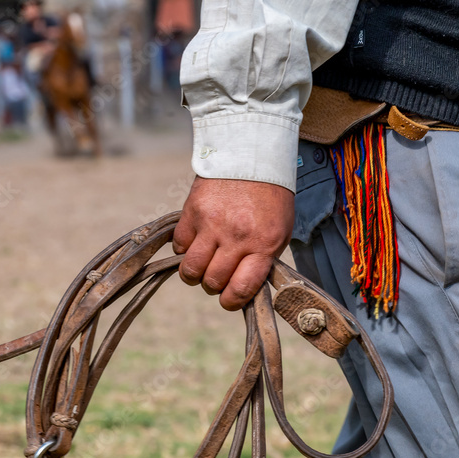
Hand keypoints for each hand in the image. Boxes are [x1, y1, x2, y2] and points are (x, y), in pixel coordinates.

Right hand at [173, 177, 293, 310]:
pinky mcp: (192, 212)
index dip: (231, 301)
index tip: (228, 299)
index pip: (241, 288)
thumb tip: (242, 286)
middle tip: (215, 276)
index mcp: (263, 244)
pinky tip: (194, 241)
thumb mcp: (279, 230)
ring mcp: (212, 224)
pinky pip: (179, 245)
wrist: (252, 156)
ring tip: (200, 264)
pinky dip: (183, 249)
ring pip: (190, 268)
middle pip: (212, 281)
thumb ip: (262, 259)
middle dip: (212, 285)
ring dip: (193, 273)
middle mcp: (236, 237)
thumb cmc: (270, 197)